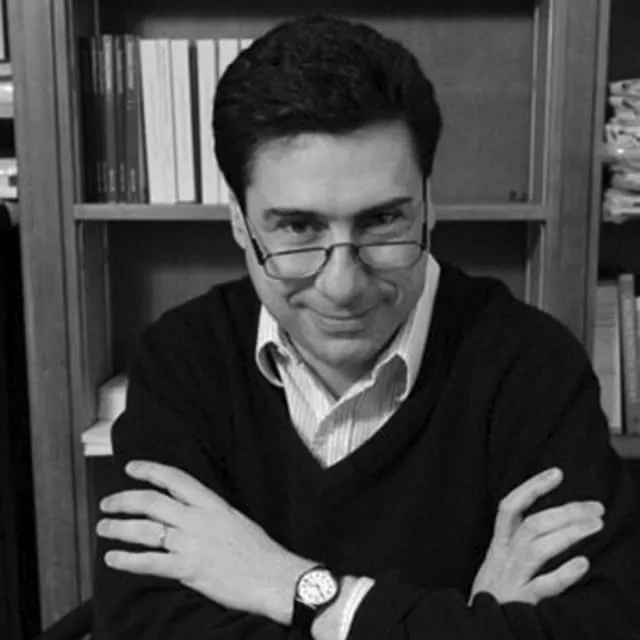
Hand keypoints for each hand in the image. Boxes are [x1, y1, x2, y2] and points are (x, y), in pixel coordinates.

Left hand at [97, 461, 315, 623]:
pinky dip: (128, 560)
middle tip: (108, 503)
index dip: (150, 470)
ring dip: (119, 528)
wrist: (273, 576)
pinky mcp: (188, 569)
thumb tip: (187, 513)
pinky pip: (150, 562)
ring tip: (104, 527)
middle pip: (152, 502)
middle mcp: (198, 519)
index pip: (175, 478)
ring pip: (146, 530)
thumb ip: (209, 514)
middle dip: (124, 500)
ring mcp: (192, 543)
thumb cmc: (259, 551)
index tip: (131, 468)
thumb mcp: (235, 519)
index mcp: (212, 504)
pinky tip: (113, 558)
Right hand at [470, 467, 603, 604]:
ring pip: (537, 549)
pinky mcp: (522, 602)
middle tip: (596, 507)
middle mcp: (504, 556)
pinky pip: (543, 586)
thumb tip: (553, 517)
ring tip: (596, 526)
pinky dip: (563, 574)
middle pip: (532, 525)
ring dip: (568, 534)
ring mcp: (513, 578)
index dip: (532, 487)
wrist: (479, 625)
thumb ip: (517, 539)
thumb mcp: (500, 558)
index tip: (557, 473)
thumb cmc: (495, 590)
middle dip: (565, 512)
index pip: (510, 506)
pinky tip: (582, 564)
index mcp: (499, 543)